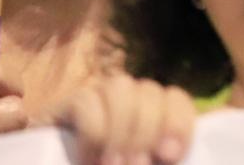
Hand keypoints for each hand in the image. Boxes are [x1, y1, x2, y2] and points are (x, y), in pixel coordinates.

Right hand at [51, 74, 195, 164]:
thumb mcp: (133, 164)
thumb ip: (151, 158)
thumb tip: (168, 153)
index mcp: (151, 114)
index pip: (176, 99)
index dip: (178, 123)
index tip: (169, 155)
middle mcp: (126, 98)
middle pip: (149, 91)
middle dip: (146, 133)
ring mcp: (96, 95)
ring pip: (120, 87)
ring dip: (120, 128)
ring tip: (112, 164)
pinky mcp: (65, 104)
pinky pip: (85, 100)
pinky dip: (93, 132)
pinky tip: (88, 159)